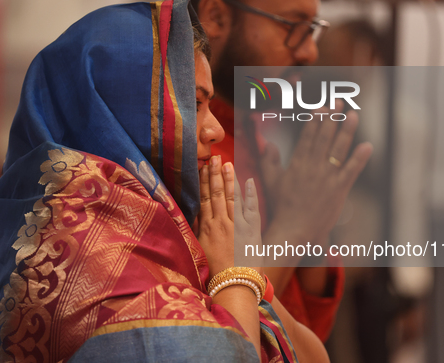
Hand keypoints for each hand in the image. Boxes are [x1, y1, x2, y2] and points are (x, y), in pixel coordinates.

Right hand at [198, 156, 261, 276]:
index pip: (203, 198)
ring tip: (227, 163)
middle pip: (215, 193)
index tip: (201, 167)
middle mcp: (220, 223)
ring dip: (229, 179)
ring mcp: (237, 225)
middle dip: (215, 174)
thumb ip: (197, 230)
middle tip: (214, 157)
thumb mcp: (200, 249)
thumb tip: (191, 214)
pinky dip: (249, 194)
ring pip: (231, 197)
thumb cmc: (214, 272)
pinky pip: (250, 208)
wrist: (233, 286)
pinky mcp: (252, 231)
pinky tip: (248, 181)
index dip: (202, 181)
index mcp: (206, 228)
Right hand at [260, 103, 372, 247]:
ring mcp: (327, 177)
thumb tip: (268, 144)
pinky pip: (351, 171)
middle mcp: (313, 167)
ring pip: (339, 149)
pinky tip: (367, 146)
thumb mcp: (271, 181)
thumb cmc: (282, 206)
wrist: (294, 229)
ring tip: (353, 115)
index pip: (308, 136)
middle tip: (338, 102)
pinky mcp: (339, 190)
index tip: (321, 107)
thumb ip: (269, 161)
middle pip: (324, 137)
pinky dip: (359, 158)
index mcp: (298, 163)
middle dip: (332, 117)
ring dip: (347, 130)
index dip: (316, 120)